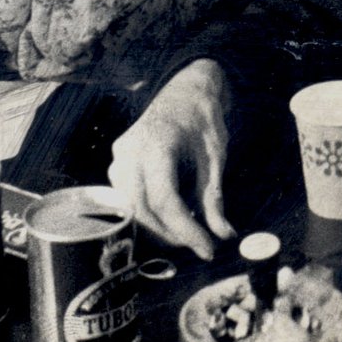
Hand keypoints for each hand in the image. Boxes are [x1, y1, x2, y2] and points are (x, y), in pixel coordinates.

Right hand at [108, 60, 234, 258]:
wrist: (184, 92)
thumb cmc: (201, 120)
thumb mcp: (214, 157)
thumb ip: (214, 198)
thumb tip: (223, 236)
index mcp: (157, 143)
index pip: (165, 199)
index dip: (186, 230)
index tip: (208, 249)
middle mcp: (130, 151)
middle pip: (143, 209)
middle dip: (172, 234)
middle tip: (200, 244)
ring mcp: (119, 157)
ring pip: (132, 209)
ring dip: (159, 228)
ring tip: (188, 230)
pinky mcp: (117, 165)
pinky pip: (128, 199)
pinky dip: (149, 215)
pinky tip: (171, 217)